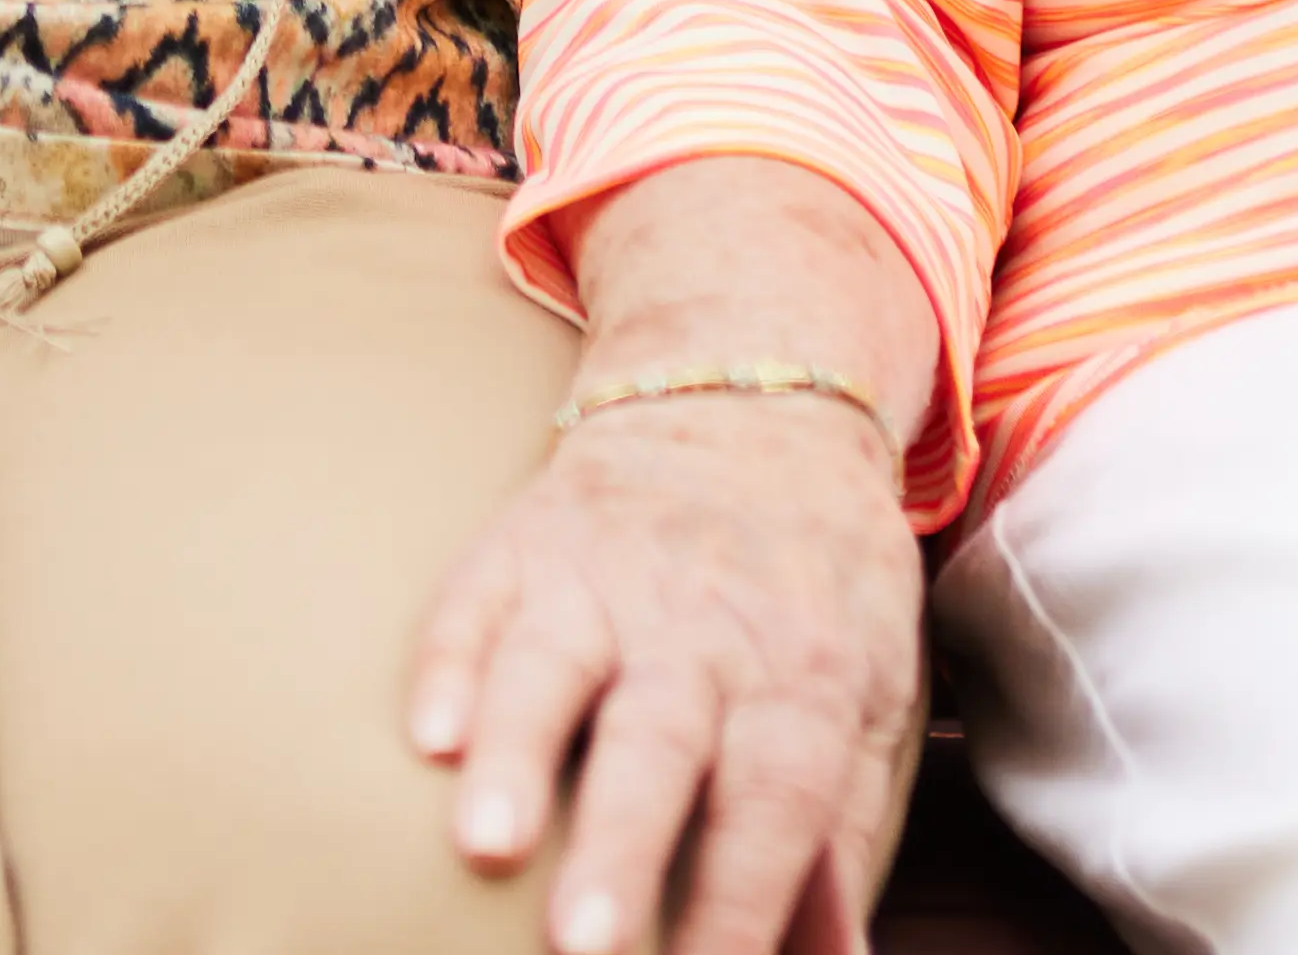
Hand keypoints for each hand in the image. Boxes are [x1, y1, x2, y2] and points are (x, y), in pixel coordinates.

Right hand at [408, 396, 925, 954]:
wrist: (754, 397)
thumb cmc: (817, 585)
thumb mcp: (871, 696)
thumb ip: (846, 837)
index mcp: (804, 672)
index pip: (777, 802)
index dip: (740, 906)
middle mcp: (702, 623)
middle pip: (659, 742)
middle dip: (619, 848)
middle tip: (583, 947)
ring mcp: (604, 574)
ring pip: (552, 665)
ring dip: (518, 756)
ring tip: (485, 846)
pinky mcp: (526, 538)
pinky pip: (474, 597)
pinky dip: (447, 664)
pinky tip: (426, 737)